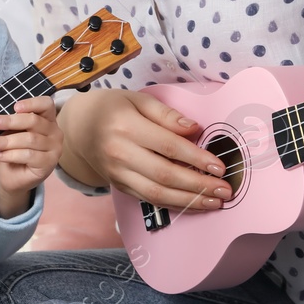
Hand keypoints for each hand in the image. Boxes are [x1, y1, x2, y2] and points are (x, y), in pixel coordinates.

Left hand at [0, 76, 60, 217]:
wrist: (10, 175)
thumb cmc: (10, 145)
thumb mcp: (2, 124)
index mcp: (46, 117)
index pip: (46, 104)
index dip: (32, 103)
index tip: (14, 106)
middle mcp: (54, 131)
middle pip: (34, 121)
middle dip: (11, 121)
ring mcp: (54, 149)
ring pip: (30, 140)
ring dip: (7, 141)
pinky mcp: (49, 164)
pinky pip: (30, 156)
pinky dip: (12, 155)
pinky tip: (1, 155)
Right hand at [59, 87, 230, 210]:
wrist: (78, 128)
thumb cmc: (112, 108)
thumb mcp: (137, 99)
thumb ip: (166, 114)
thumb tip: (194, 129)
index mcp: (125, 126)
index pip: (168, 146)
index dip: (196, 158)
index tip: (219, 166)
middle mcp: (119, 153)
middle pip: (165, 175)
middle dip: (198, 185)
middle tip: (225, 190)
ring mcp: (117, 174)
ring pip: (157, 194)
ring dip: (190, 201)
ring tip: (215, 202)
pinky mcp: (119, 186)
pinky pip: (149, 199)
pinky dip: (174, 204)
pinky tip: (194, 204)